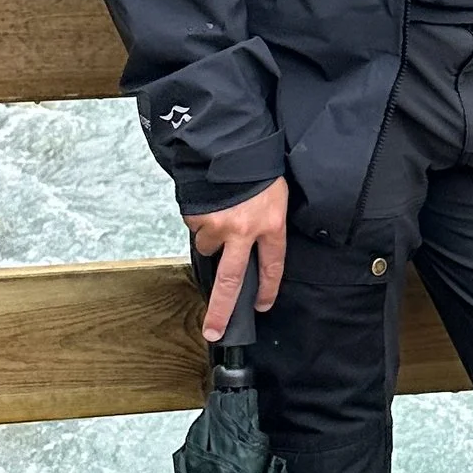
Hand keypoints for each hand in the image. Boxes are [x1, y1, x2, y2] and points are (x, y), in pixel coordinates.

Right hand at [184, 175, 288, 341]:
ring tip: (221, 212)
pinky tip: (210, 203)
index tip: (261, 306)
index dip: (267, 289)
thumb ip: (266, 224)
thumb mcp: (276, 194)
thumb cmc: (257, 165)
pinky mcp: (197, 215)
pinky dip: (201, 219)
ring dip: (212, 237)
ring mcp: (218, 224)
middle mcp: (244, 230)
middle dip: (220, 310)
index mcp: (271, 224)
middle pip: (232, 281)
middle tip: (213, 331)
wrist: (230, 141)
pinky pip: (196, 226)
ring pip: (209, 246)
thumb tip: (253, 248)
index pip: (272, 266)